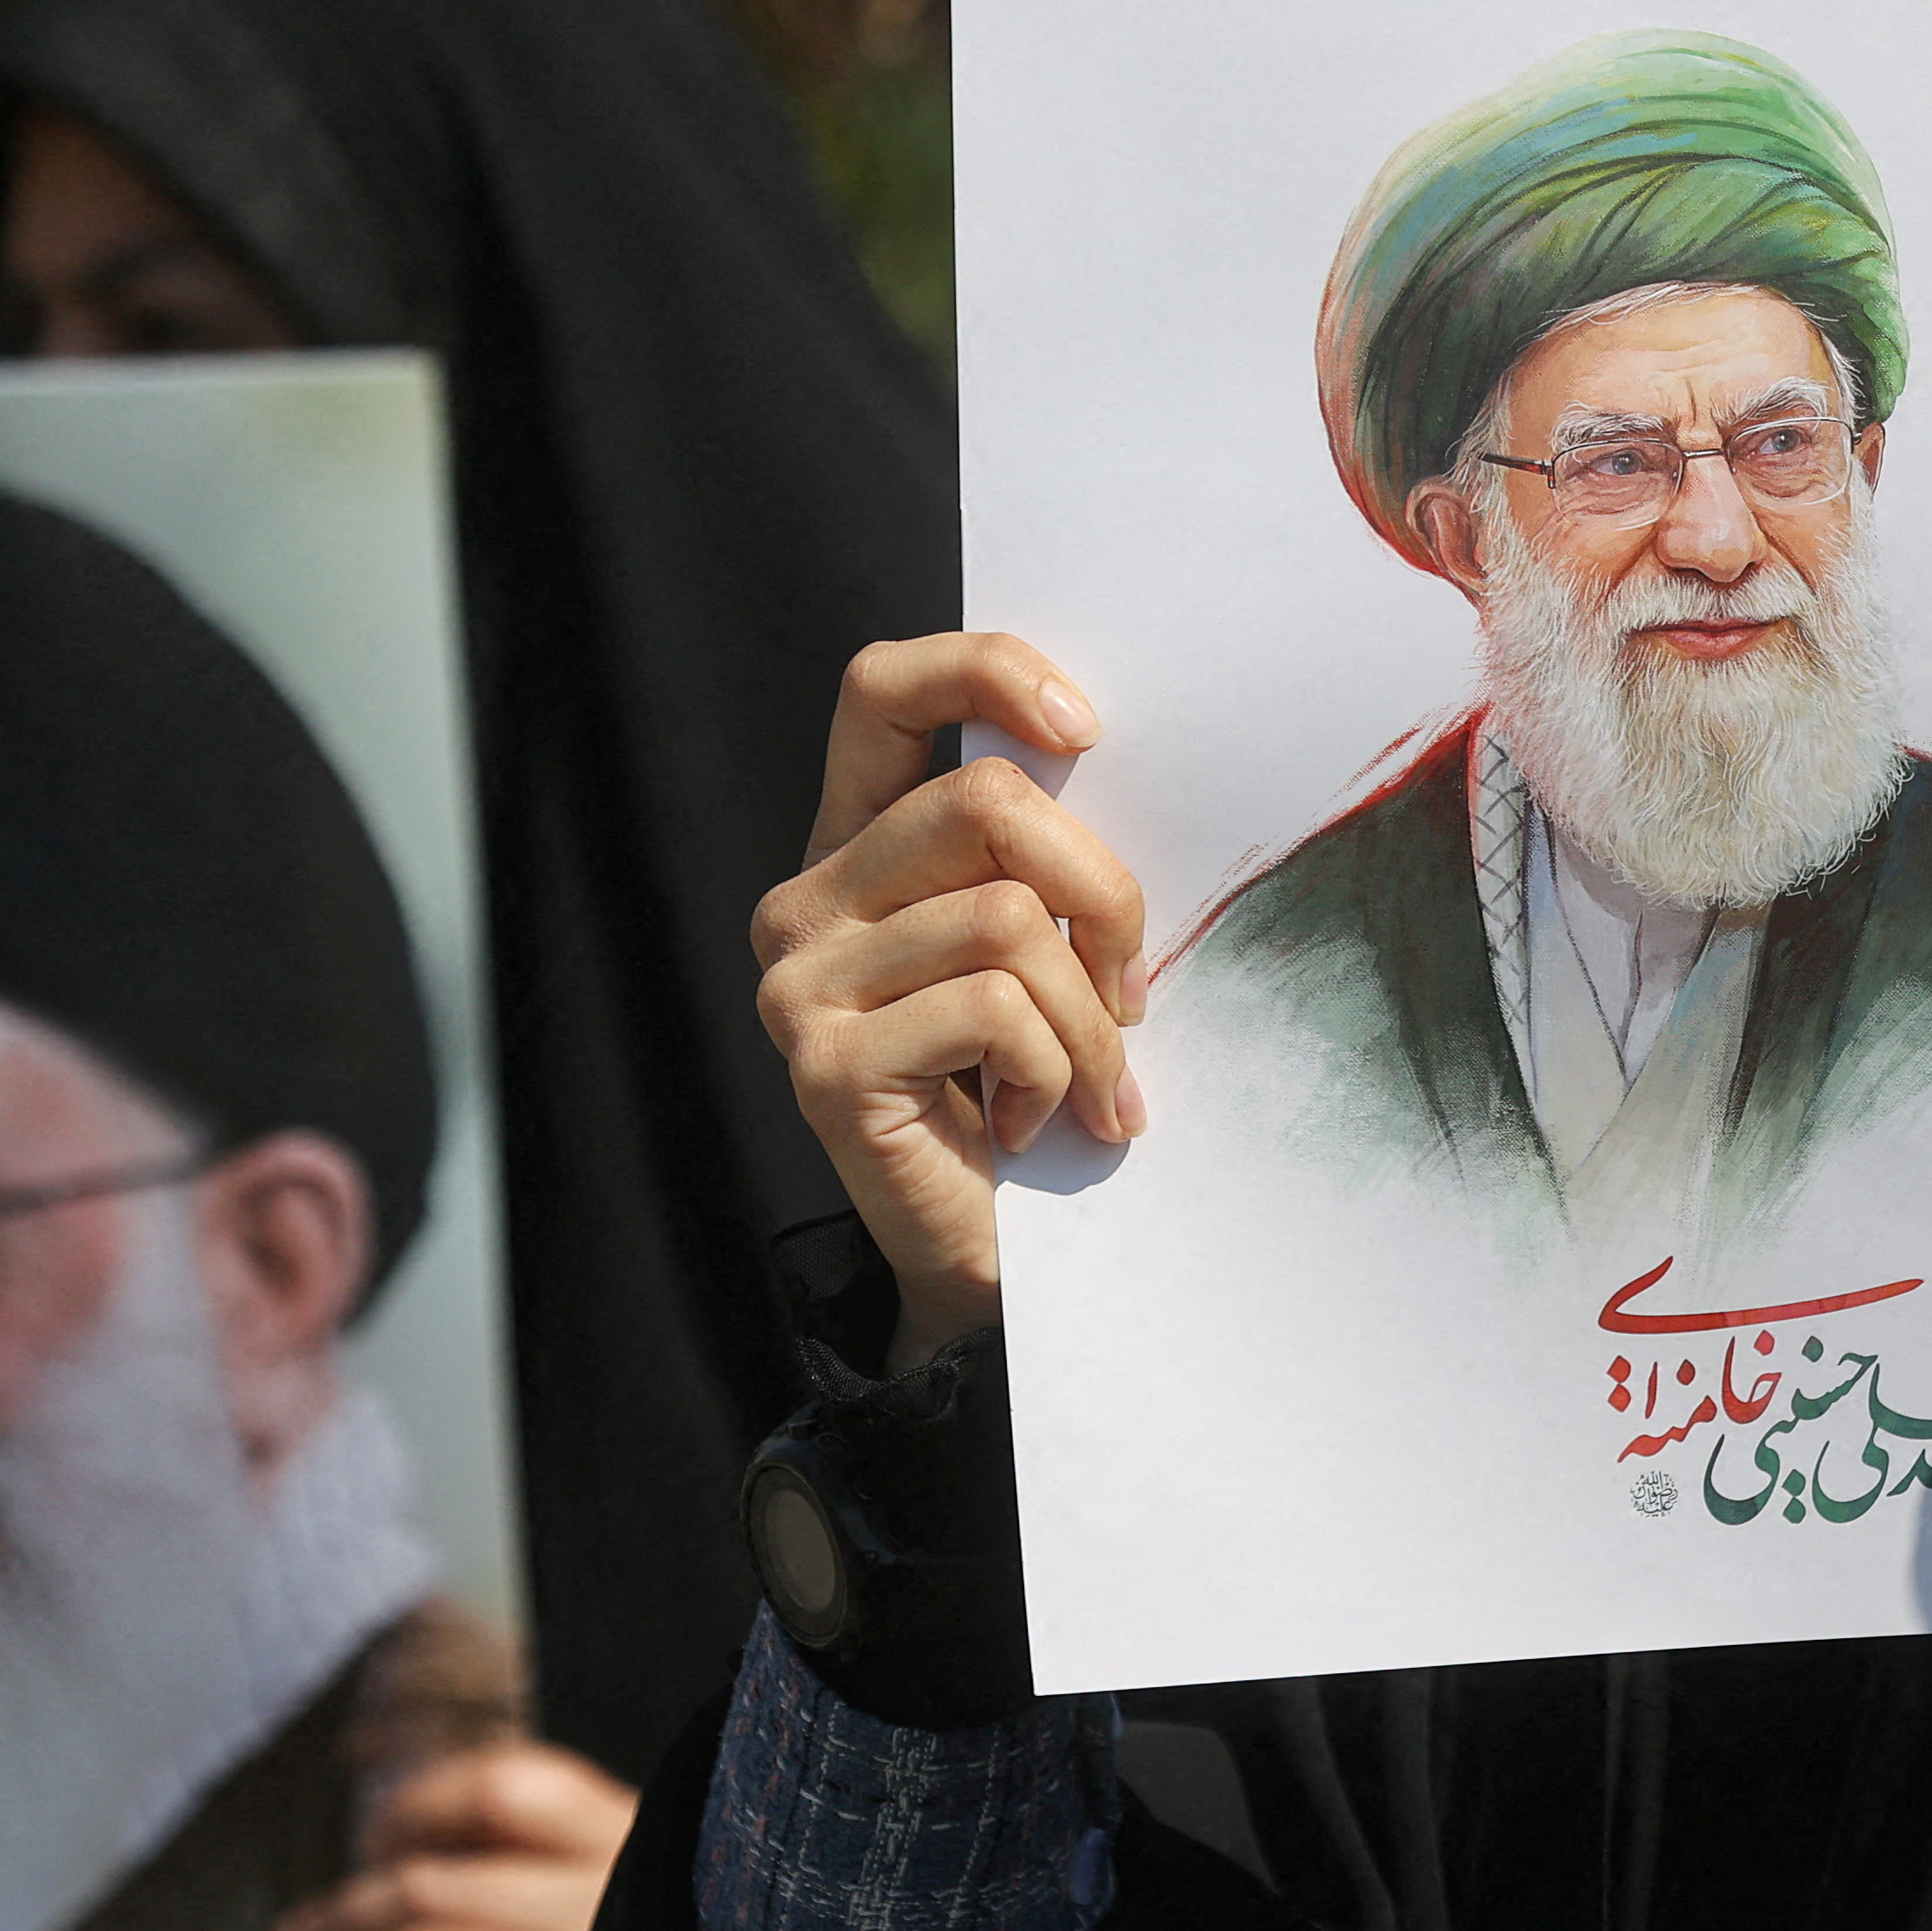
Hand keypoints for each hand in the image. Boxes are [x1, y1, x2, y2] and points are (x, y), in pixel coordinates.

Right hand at [752, 634, 1148, 1366]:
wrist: (973, 1258)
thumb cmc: (1023, 1089)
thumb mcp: (1031, 951)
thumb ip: (1032, 860)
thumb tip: (1100, 756)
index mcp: (850, 850)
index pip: (880, 690)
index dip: (986, 671)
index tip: (1085, 729)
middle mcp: (802, 904)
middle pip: (982, 802)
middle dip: (1099, 893)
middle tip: (1131, 989)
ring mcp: (800, 984)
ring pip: (1006, 920)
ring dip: (1090, 1019)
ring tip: (1095, 1086)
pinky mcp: (826, 1064)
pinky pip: (994, 1011)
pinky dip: (1053, 1071)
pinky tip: (1031, 1121)